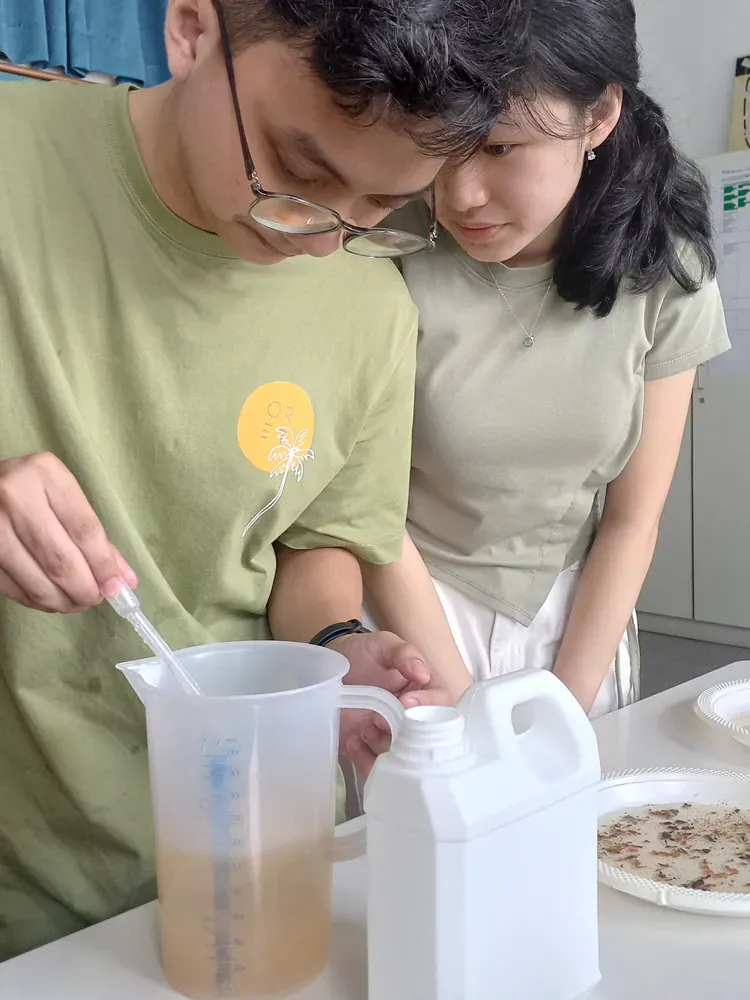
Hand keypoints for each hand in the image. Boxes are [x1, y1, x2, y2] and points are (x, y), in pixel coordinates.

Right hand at [0, 452, 137, 612]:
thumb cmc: (31, 489)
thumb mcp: (63, 496)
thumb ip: (94, 536)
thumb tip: (123, 581)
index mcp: (45, 475)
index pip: (84, 530)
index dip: (104, 565)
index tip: (117, 587)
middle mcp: (15, 497)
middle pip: (61, 561)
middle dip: (85, 589)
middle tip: (96, 598)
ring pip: (38, 581)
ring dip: (64, 602)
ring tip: (77, 602)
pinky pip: (15, 589)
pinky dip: (39, 601)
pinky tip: (52, 599)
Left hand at [330, 630, 454, 774]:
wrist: (328, 669)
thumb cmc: (361, 652)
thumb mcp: (382, 644)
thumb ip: (403, 653)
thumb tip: (423, 673)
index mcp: (422, 690)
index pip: (440, 704)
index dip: (428, 706)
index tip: (404, 702)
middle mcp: (410, 717)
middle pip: (424, 738)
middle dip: (402, 733)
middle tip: (377, 720)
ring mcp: (389, 735)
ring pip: (401, 756)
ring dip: (382, 745)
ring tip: (363, 728)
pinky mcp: (368, 750)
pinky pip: (374, 766)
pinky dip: (364, 758)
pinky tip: (353, 740)